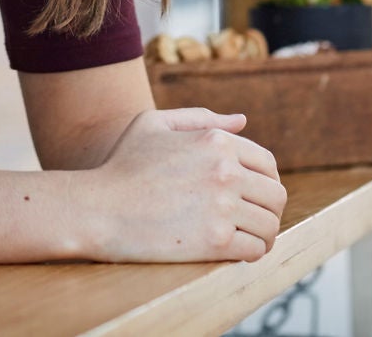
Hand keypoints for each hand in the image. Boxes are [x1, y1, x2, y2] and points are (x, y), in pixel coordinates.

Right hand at [77, 106, 286, 262]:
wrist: (96, 209)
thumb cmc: (121, 165)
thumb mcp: (153, 124)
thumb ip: (200, 118)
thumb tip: (241, 120)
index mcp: (215, 141)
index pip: (267, 163)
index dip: (265, 182)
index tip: (253, 197)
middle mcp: (225, 170)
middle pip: (275, 195)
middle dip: (268, 210)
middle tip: (253, 221)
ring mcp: (222, 207)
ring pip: (269, 225)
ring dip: (263, 235)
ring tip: (247, 240)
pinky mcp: (216, 241)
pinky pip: (255, 249)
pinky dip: (251, 254)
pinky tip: (236, 253)